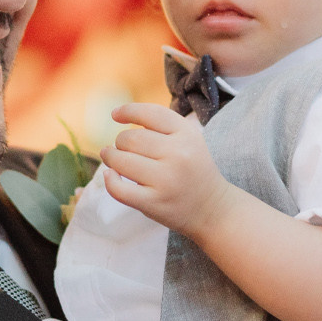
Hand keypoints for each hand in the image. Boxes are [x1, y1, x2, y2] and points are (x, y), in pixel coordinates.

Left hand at [99, 103, 232, 237]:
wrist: (212, 209)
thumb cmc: (192, 170)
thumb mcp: (188, 140)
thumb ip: (161, 126)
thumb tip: (116, 114)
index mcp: (187, 134)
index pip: (150, 114)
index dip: (128, 111)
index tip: (115, 115)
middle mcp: (178, 154)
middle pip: (130, 138)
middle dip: (120, 142)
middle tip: (122, 148)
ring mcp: (166, 180)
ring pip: (121, 160)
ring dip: (111, 157)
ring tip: (112, 158)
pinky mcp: (154, 202)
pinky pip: (119, 189)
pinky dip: (110, 180)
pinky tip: (111, 175)